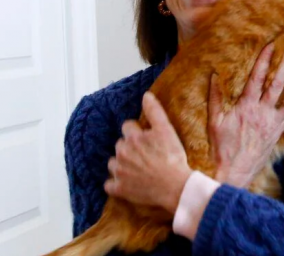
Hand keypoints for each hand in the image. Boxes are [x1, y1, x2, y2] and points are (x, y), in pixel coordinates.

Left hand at [105, 92, 191, 214]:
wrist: (175, 186)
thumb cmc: (172, 158)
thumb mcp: (167, 131)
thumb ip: (155, 112)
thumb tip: (146, 95)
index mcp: (133, 138)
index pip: (127, 127)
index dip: (137, 132)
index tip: (147, 139)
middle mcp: (122, 153)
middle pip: (120, 145)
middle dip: (129, 148)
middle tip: (144, 155)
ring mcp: (119, 172)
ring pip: (113, 163)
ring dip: (121, 164)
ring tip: (136, 169)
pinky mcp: (119, 188)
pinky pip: (109, 185)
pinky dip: (115, 184)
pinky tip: (126, 183)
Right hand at [209, 43, 283, 187]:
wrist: (235, 169)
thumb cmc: (223, 146)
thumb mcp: (215, 121)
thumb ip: (215, 97)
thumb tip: (214, 76)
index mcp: (246, 106)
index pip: (256, 78)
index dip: (263, 61)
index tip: (270, 46)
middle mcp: (262, 111)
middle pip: (276, 84)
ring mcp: (273, 121)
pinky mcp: (279, 129)